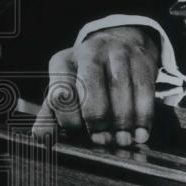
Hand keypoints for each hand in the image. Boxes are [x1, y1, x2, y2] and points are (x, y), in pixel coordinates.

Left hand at [33, 25, 159, 146]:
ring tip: (122, 141)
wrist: (119, 43)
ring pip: (120, 88)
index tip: (76, 133)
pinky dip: (143, 115)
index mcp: (63, 62)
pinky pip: (144, 89)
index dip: (68, 117)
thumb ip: (51, 113)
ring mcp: (117, 53)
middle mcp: (89, 53)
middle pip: (91, 86)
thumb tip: (41, 136)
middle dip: (96, 118)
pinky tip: (141, 134)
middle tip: (102, 140)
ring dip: (122, 120)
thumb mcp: (64, 88)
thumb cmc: (85, 77)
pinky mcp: (141, 60)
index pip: (61, 91)